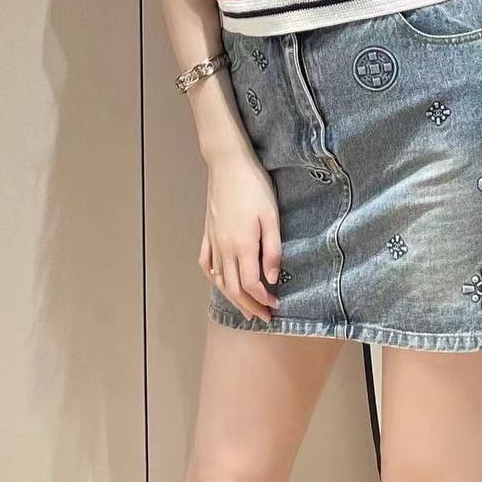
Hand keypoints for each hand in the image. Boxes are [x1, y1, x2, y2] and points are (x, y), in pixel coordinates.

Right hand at [199, 147, 281, 321]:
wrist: (228, 164)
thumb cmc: (255, 187)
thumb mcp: (271, 217)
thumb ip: (272, 250)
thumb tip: (272, 279)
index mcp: (242, 246)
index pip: (251, 285)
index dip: (263, 299)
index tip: (275, 305)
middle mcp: (224, 249)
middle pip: (233, 288)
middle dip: (249, 306)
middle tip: (263, 317)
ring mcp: (213, 241)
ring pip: (219, 280)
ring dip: (232, 298)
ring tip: (245, 308)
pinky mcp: (207, 232)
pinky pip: (206, 263)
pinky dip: (213, 278)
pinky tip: (220, 282)